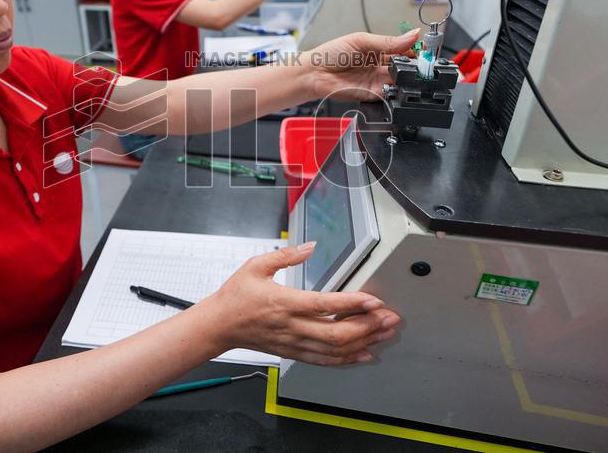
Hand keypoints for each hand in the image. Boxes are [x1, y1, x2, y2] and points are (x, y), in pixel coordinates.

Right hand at [203, 242, 400, 365]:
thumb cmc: (236, 296)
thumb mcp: (256, 266)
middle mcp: (292, 326)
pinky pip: (324, 360)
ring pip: (334, 350)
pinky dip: (347, 359)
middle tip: (389, 318)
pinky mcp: (293, 352)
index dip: (352, 303)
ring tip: (384, 334)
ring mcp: (294, 342)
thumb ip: (285, 255)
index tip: (373, 300)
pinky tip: (364, 354)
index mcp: (284, 303)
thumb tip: (310, 246)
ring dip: (364, 342)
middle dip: (368, 326)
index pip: (324, 304)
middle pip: (336, 333)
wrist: (219, 326)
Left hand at [300, 29, 421, 100]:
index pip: (404, 50)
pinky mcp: (373, 95)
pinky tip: (398, 86)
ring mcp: (377, 81)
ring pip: (400, 81)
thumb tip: (413, 34)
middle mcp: (379, 65)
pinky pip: (390, 95)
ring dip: (407, 79)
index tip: (426, 51)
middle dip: (414, 66)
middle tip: (421, 65)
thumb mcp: (362, 41)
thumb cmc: (331, 54)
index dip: (415, 50)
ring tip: (409, 75)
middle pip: (404, 67)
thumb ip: (388, 41)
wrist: (314, 73)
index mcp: (379, 49)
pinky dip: (396, 93)